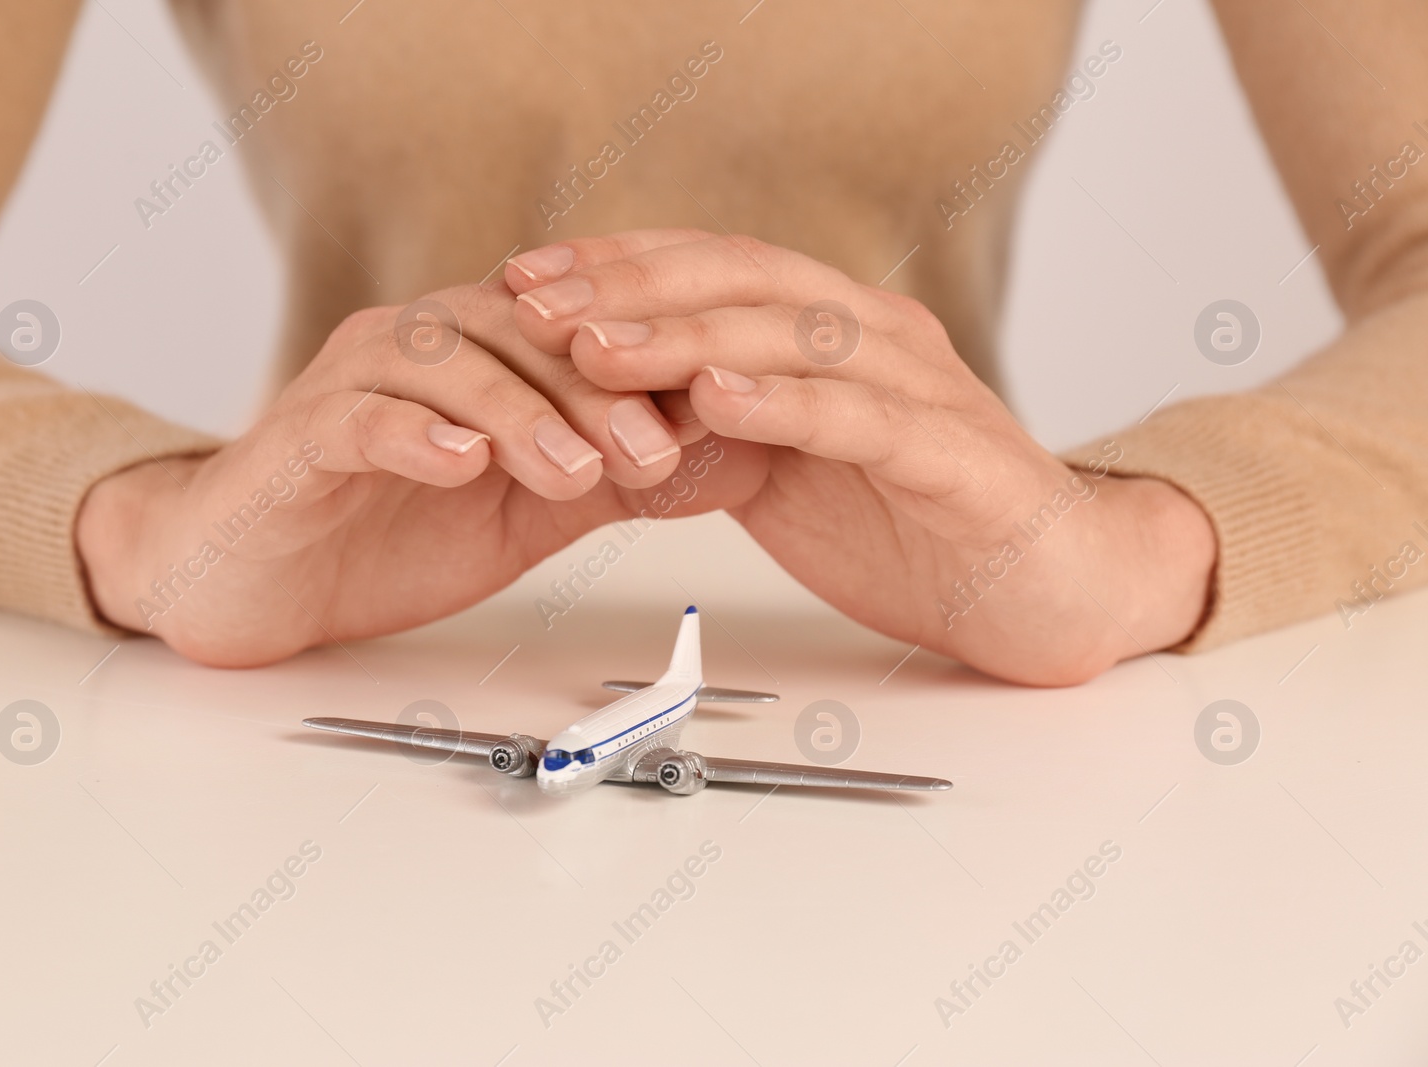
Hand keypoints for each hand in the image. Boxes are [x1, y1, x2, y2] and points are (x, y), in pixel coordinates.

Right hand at [76, 281, 764, 665]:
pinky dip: (412, 435)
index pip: (574, 334)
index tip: (719, 417)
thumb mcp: (525, 511)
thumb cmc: (383, 532)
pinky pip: (357, 419)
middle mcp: (417, 346)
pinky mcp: (297, 438)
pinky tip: (460, 463)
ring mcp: (352, 384)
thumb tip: (727, 458)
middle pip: (520, 336)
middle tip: (663, 450)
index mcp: (478, 352)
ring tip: (577, 469)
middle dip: (600, 391)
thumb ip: (610, 478)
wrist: (250, 577)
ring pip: (444, 365)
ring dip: (518, 412)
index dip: (648, 368)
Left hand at [504, 231, 1216, 684]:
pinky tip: (714, 401)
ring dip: (686, 339)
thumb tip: (609, 414)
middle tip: (537, 304)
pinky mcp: (954, 456)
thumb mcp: (787, 476)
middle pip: (743, 281)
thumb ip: (715, 433)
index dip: (617, 265)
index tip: (526, 278)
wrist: (1054, 590)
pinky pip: (859, 416)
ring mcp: (920, 390)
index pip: (714, 269)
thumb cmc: (917, 527)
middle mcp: (877, 338)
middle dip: (630, 288)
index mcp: (833, 334)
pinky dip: (783, 404)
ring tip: (597, 347)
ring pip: (791, 338)